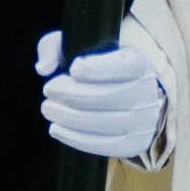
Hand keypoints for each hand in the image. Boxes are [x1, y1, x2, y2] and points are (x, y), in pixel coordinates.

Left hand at [36, 20, 168, 161]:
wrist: (131, 91)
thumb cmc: (99, 65)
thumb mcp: (80, 45)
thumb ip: (55, 46)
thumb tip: (43, 68)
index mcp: (139, 62)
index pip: (120, 67)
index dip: (94, 69)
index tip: (74, 68)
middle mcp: (147, 92)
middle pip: (105, 97)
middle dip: (70, 94)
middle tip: (48, 90)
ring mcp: (143, 121)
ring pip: (100, 122)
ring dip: (67, 117)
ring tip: (48, 108)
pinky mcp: (134, 143)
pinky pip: (102, 145)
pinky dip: (74, 138)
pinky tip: (56, 128)